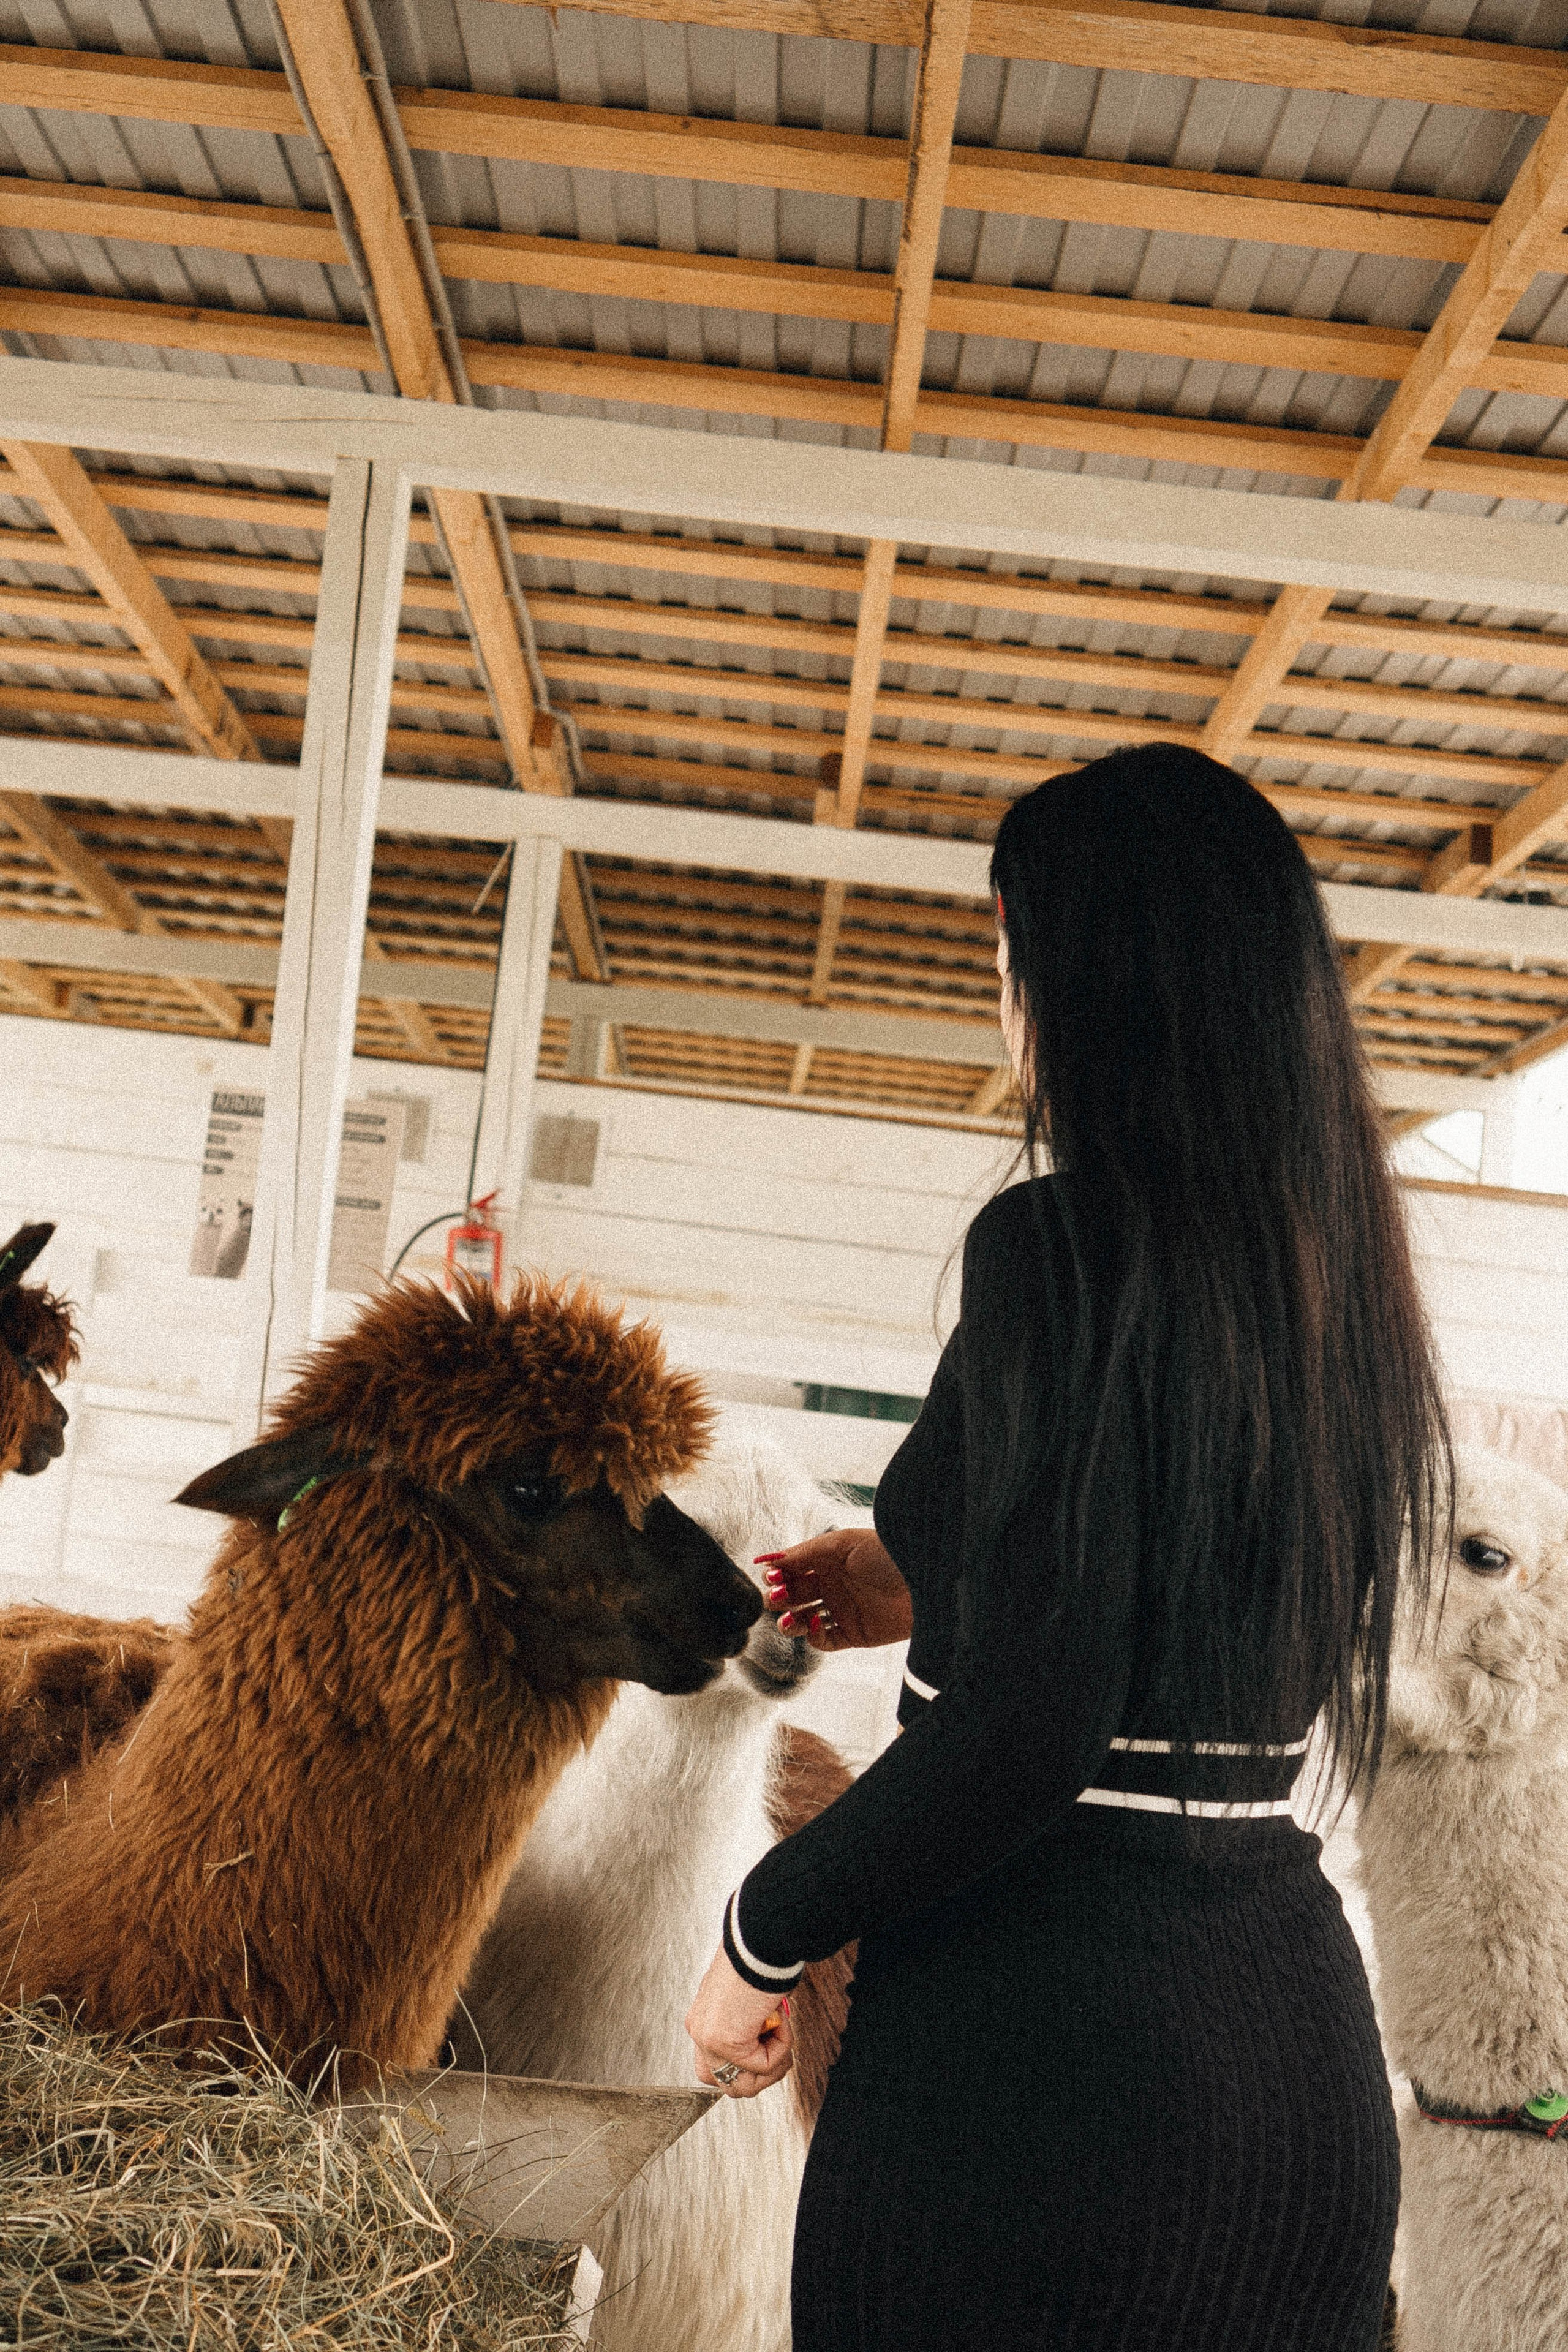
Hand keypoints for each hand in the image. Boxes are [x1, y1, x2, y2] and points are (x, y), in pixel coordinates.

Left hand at [685, 1947, 793, 2096]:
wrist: (758, 1940)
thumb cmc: (759, 1959)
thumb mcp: (747, 1999)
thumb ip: (746, 2023)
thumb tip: (765, 2038)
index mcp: (702, 2020)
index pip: (715, 2068)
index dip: (747, 2067)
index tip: (768, 2045)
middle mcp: (699, 2032)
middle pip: (729, 2085)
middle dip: (762, 2075)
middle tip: (780, 2046)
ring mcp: (708, 2040)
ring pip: (745, 2087)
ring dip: (774, 2065)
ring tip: (782, 2032)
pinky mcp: (724, 2043)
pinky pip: (764, 2066)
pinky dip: (782, 2046)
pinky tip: (779, 2017)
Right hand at [756, 1527, 911, 1651]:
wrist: (925, 1582)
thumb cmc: (886, 1554)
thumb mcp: (843, 1544)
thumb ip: (805, 1552)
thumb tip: (769, 1560)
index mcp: (828, 1559)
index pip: (791, 1568)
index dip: (777, 1574)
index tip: (770, 1577)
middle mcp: (832, 1584)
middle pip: (793, 1594)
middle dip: (779, 1597)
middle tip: (777, 1597)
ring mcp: (842, 1610)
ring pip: (802, 1620)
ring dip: (788, 1620)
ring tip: (787, 1617)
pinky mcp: (853, 1634)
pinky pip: (823, 1640)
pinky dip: (812, 1635)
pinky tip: (815, 1622)